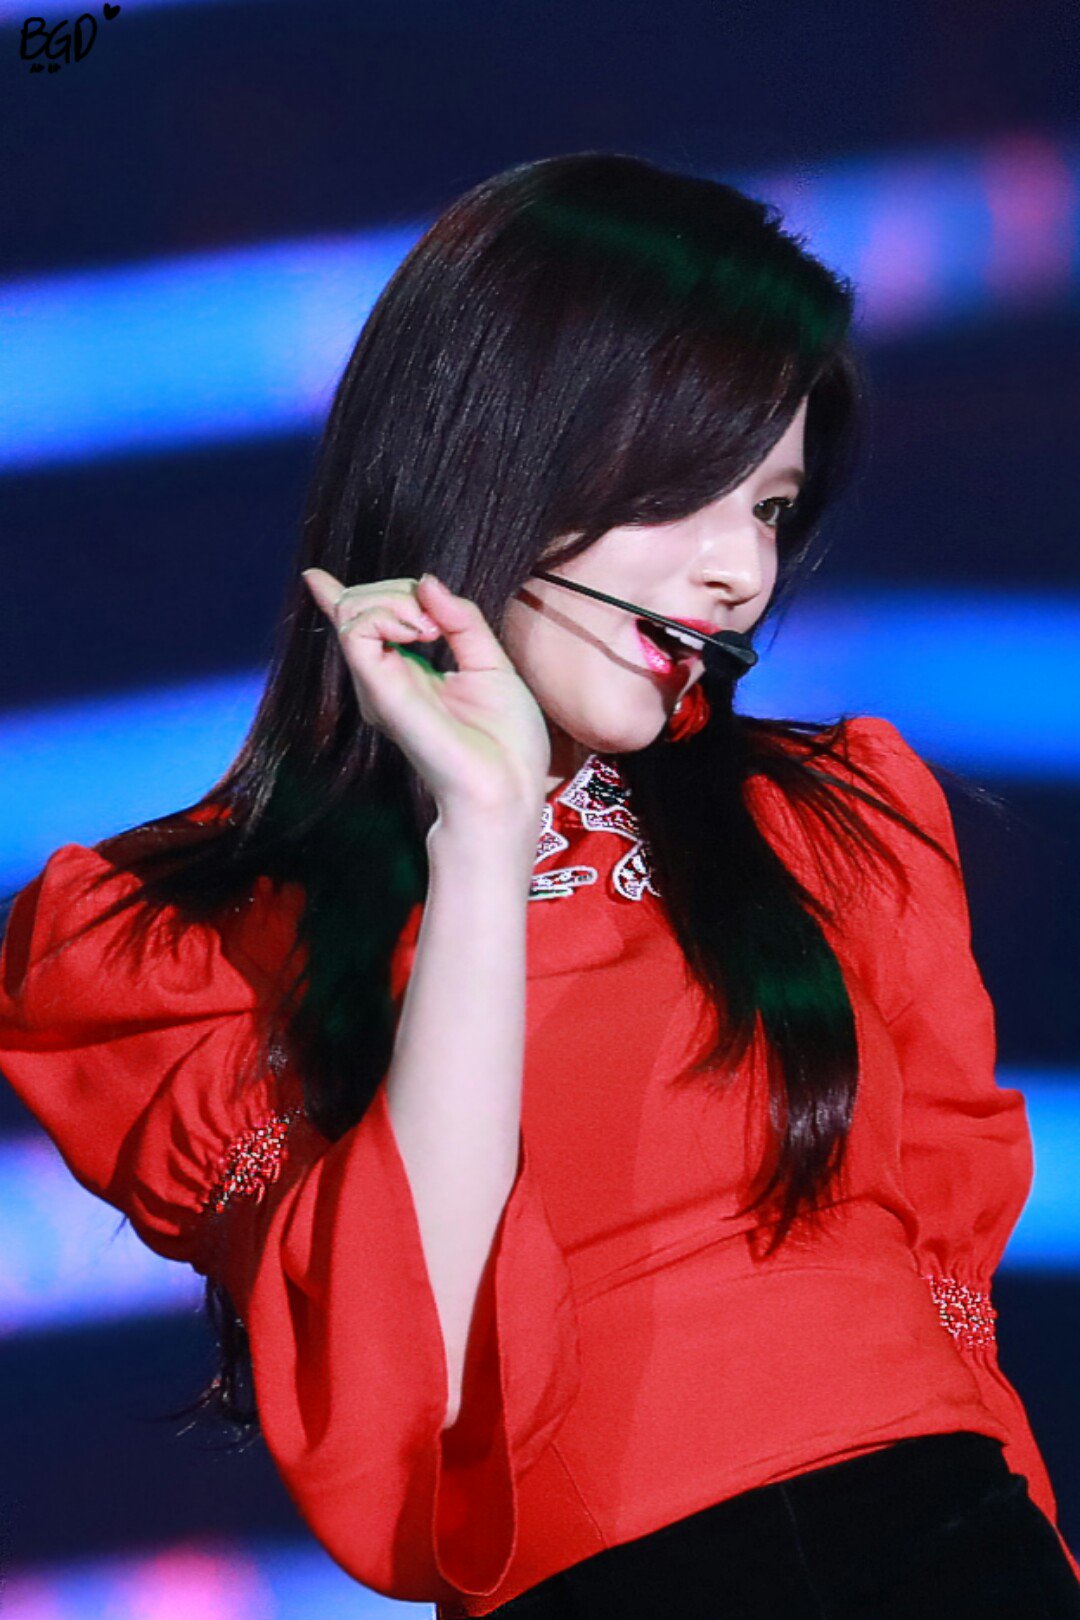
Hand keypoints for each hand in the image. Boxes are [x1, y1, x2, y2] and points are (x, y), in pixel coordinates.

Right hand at [301, 569, 550, 818]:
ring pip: (354, 612)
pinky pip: (357, 631)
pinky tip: (419, 631)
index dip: (337, 598)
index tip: (314, 577)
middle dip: (396, 590)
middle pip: (360, 607)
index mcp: (410, 675)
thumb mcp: (491, 661)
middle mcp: (385, 680)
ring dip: (395, 600)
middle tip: (437, 622)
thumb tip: (426, 582)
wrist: (507, 786)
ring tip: (430, 629)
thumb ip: (461, 619)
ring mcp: (378, 687)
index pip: (362, 629)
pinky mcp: (379, 691)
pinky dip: (387, 613)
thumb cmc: (506, 740)